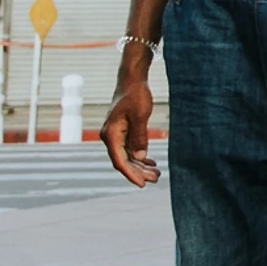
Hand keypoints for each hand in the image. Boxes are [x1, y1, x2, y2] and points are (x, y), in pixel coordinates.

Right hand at [102, 60, 158, 187]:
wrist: (132, 80)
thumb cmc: (136, 95)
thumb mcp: (140, 116)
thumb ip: (139, 137)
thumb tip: (139, 158)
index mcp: (111, 134)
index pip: (119, 161)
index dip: (130, 174)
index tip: (142, 185)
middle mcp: (110, 136)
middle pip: (123, 161)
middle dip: (139, 172)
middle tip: (157, 179)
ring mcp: (115, 134)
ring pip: (127, 156)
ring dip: (140, 166)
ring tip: (157, 174)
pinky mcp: (122, 131)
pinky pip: (129, 149)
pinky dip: (139, 157)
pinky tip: (151, 162)